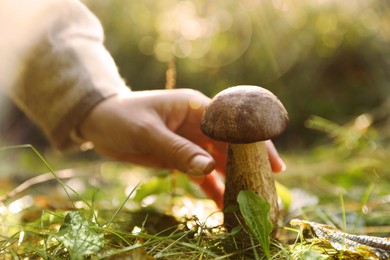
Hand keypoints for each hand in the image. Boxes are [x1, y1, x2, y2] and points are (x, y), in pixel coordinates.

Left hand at [79, 89, 285, 207]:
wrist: (99, 122)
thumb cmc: (121, 118)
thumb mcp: (147, 132)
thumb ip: (177, 150)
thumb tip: (210, 168)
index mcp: (195, 107)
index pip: (234, 125)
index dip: (256, 144)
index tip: (274, 165)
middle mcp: (198, 124)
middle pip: (231, 147)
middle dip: (248, 168)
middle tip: (265, 192)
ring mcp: (191, 142)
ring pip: (219, 163)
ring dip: (232, 182)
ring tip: (247, 204)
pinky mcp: (181, 157)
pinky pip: (202, 174)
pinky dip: (212, 188)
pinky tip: (221, 206)